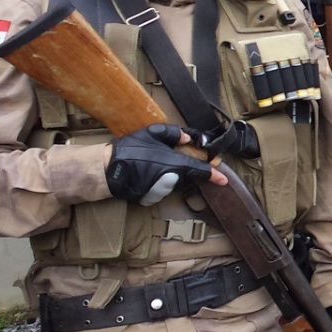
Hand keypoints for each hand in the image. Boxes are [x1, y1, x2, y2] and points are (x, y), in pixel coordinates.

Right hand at [106, 124, 225, 204]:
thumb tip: (189, 137)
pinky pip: (159, 190)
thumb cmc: (130, 150)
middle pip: (185, 176)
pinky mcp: (149, 199)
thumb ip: (174, 133)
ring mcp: (160, 192)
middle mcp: (171, 181)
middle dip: (181, 168)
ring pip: (172, 183)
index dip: (214, 175)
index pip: (200, 171)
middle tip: (165, 157)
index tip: (224, 180)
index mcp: (175, 164)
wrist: (106, 170)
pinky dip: (156, 183)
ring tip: (149, 164)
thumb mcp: (153, 133)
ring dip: (168, 175)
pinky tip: (144, 175)